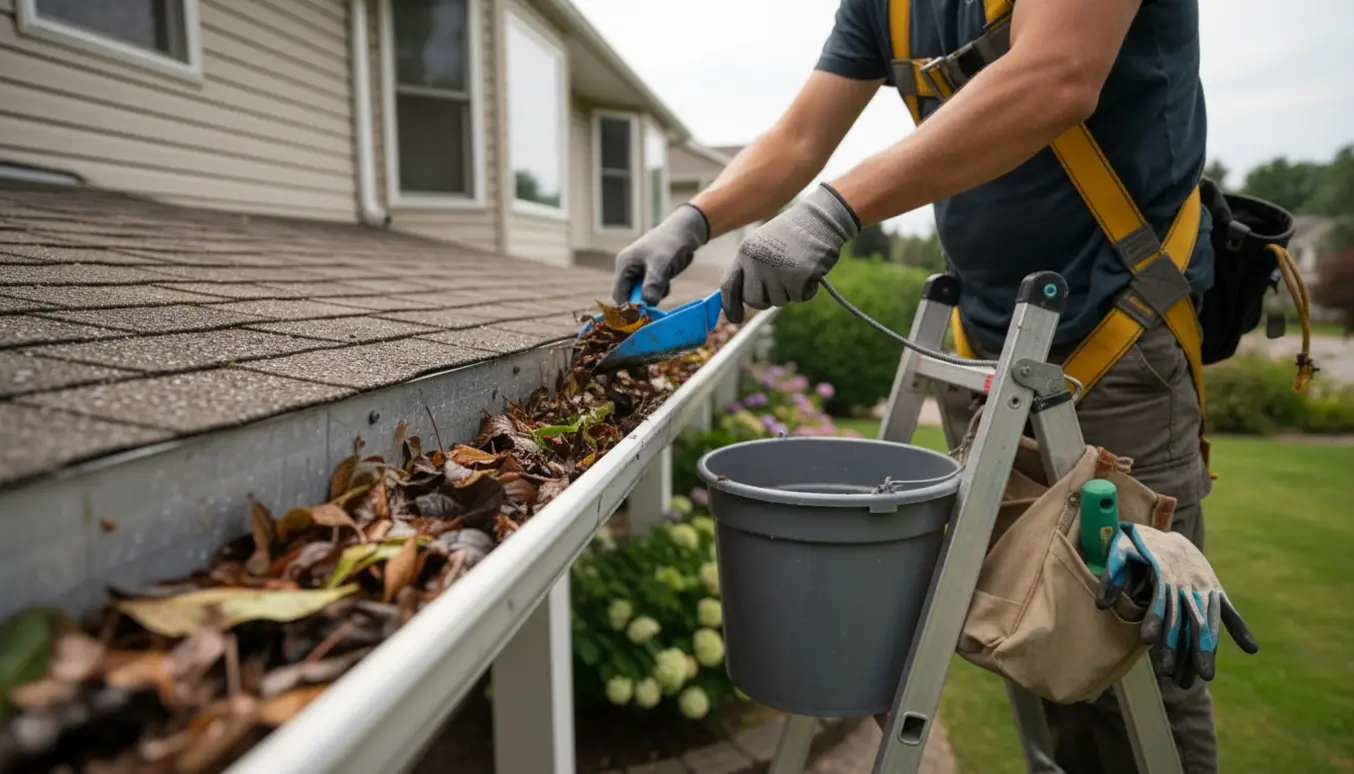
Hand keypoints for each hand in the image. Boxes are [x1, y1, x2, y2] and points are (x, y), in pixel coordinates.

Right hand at [611, 204, 708, 304]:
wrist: (684, 233)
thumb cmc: (670, 245)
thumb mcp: (661, 264)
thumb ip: (653, 284)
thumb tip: (648, 304)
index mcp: (624, 265)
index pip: (618, 293)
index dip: (628, 306)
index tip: (643, 314)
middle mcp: (628, 270)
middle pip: (627, 296)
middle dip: (641, 302)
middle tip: (657, 302)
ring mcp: (638, 273)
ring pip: (640, 295)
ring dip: (652, 297)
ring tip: (665, 285)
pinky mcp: (649, 276)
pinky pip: (650, 291)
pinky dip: (658, 292)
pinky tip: (667, 283)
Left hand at [719, 184, 859, 322]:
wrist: (819, 220)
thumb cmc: (791, 234)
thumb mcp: (761, 245)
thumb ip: (750, 268)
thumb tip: (742, 299)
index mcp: (744, 253)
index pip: (729, 286)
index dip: (730, 306)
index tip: (734, 319)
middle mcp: (757, 263)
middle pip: (753, 300)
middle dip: (765, 300)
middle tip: (779, 287)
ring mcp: (777, 272)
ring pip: (778, 301)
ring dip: (789, 291)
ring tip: (796, 267)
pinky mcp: (798, 279)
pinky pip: (799, 298)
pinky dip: (807, 289)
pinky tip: (810, 270)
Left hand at [1095, 523, 1258, 687]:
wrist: (1169, 533)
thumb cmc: (1141, 545)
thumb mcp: (1121, 551)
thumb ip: (1112, 576)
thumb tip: (1101, 605)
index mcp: (1165, 574)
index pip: (1161, 602)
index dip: (1156, 620)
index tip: (1148, 641)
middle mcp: (1188, 585)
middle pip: (1186, 619)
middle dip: (1181, 648)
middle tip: (1173, 677)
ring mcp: (1204, 588)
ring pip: (1206, 622)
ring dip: (1205, 649)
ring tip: (1202, 676)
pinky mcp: (1214, 590)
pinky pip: (1228, 611)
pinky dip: (1240, 627)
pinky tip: (1251, 648)